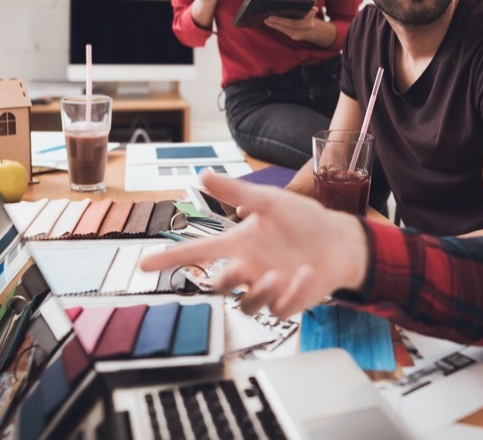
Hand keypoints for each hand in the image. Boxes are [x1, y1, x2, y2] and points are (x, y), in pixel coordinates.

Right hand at [140, 172, 369, 318]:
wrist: (338, 239)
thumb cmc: (302, 219)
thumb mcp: (270, 201)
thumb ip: (237, 192)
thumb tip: (204, 173)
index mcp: (237, 243)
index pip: (197, 253)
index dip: (170, 258)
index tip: (144, 264)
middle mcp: (247, 268)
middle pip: (219, 285)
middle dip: (223, 280)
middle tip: (237, 267)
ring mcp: (267, 287)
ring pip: (248, 304)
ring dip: (260, 292)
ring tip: (278, 275)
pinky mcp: (288, 302)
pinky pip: (280, 309)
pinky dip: (292, 293)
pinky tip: (305, 273)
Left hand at [265, 6, 336, 46]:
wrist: (313, 29)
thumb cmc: (310, 19)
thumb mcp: (312, 14)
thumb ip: (312, 11)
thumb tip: (314, 9)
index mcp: (306, 25)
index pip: (291, 23)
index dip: (280, 21)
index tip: (272, 17)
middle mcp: (300, 32)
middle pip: (285, 28)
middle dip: (275, 23)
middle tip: (266, 19)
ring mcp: (296, 35)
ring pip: (283, 30)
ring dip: (274, 26)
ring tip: (266, 21)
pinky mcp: (293, 37)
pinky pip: (283, 32)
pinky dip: (277, 27)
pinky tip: (271, 24)